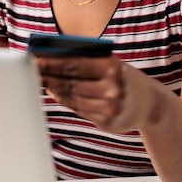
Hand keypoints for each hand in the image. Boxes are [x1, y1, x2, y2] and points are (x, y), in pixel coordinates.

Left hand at [37, 54, 159, 132]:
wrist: (151, 103)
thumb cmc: (122, 76)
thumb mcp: (109, 63)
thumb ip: (84, 60)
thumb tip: (50, 59)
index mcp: (112, 67)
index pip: (73, 64)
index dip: (50, 62)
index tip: (33, 58)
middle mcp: (113, 88)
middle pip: (70, 82)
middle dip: (48, 75)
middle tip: (30, 70)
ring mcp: (110, 107)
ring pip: (72, 97)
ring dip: (54, 89)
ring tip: (40, 81)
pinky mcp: (107, 122)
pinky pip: (79, 110)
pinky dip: (66, 100)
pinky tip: (55, 93)